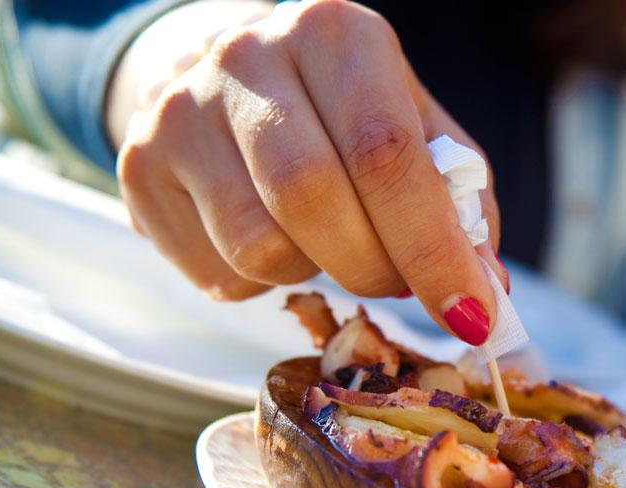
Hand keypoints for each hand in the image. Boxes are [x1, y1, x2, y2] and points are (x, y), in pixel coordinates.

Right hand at [110, 0, 506, 344]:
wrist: (231, 81)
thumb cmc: (346, 114)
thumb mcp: (418, 132)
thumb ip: (461, 207)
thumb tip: (485, 295)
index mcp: (336, 34)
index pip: (388, 154)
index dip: (434, 250)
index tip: (471, 315)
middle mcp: (247, 57)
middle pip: (315, 200)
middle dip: (375, 270)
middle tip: (396, 282)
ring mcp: (180, 110)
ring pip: (260, 246)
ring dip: (315, 274)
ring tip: (328, 244)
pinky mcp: (140, 167)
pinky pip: (218, 271)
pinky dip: (263, 284)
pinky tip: (274, 239)